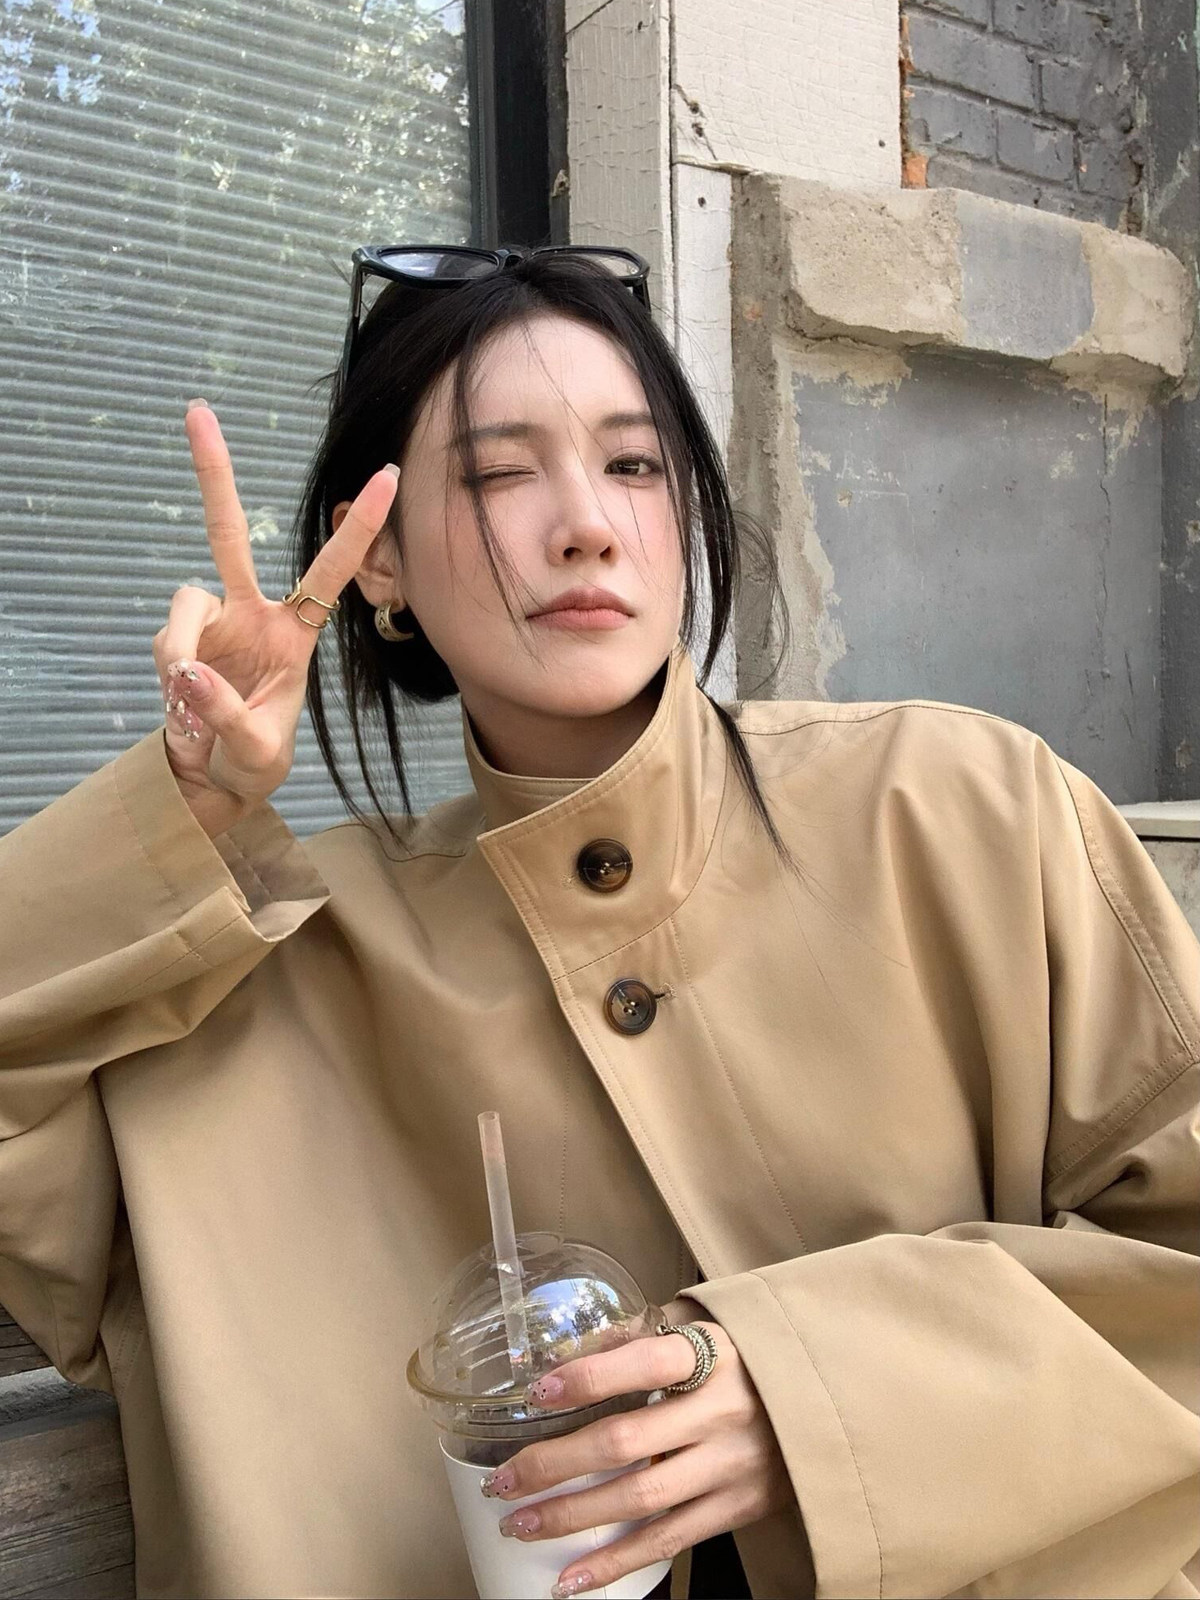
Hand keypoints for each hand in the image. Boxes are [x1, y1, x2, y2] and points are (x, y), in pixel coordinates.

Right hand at [153, 401, 399, 835]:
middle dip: (213, 475)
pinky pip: (167, 640)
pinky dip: (170, 672)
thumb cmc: (253, 763)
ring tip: (194, 704)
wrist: (211, 780)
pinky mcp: (178, 640)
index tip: (387, 475)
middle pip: (228, 535)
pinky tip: (181, 705)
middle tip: (197, 411)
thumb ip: (225, 713)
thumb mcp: (255, 749)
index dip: (359, 527)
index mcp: (294, 634)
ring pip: (185, 606)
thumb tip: (187, 672)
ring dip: (183, 652)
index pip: (331, 572)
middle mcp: (251, 615)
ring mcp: (211, 624)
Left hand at [479, 1312, 789, 1597]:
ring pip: (639, 1499)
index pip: (641, 1364)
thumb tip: (565, 1353)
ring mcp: (732, 1466)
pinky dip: (615, 1562)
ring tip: (519, 1523)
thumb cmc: (747, 1357)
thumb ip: (638, 1336)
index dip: (585, 1378)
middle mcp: (723, 1411)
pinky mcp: (738, 1508)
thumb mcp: (704, 1327)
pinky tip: (569, 1578)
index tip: (537, 1392)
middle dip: (555, 1462)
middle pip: (625, 1441)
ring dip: (572, 1515)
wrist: (832, 1399)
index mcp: (713, 1354)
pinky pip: (668, 1541)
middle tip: (503, 1479)